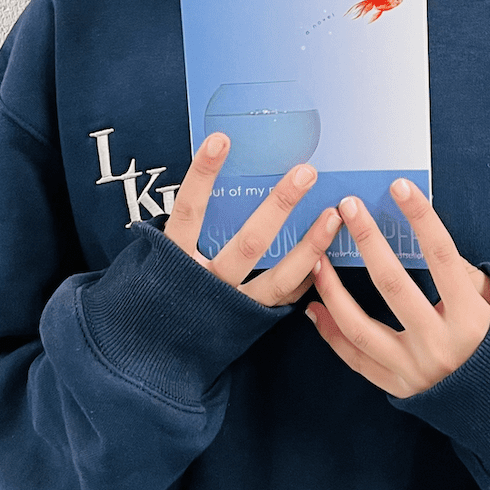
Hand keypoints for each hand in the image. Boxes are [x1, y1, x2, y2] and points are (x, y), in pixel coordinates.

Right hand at [163, 133, 341, 308]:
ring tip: (332, 215)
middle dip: (280, 206)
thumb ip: (185, 223)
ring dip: (309, 246)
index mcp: (175, 261)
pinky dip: (306, 277)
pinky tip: (327, 254)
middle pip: (248, 243)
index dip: (202, 176)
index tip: (221, 140)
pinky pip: (283, 299)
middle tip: (306, 173)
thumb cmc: (161, 289)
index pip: (188, 211)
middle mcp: (205, 285)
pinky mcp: (249, 322)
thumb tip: (212, 171)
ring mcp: (231, 307)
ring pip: (277, 279)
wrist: (157, 349)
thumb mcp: (159, 256)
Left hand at [305, 180, 489, 398]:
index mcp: (471, 318)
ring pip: (360, 327)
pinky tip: (314, 307)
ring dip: (333, 290)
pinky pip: (356, 358)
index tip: (400, 186)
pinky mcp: (398, 387)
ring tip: (317, 258)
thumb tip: (422, 241)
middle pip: (393, 285)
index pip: (441, 256)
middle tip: (348, 207)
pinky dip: (332, 332)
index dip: (421, 218)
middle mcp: (440, 344)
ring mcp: (415, 369)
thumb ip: (462, 274)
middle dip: (368, 241)